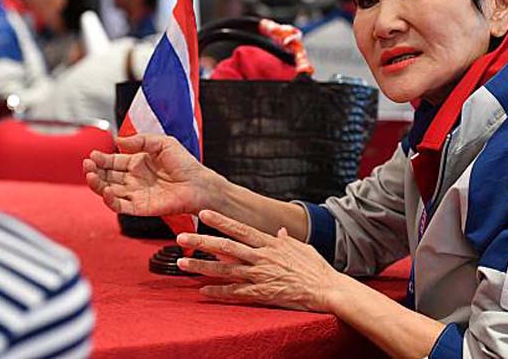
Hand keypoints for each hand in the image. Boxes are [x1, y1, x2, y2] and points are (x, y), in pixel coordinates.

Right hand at [83, 134, 222, 215]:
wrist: (199, 184)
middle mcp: (133, 179)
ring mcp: (135, 194)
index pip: (112, 161)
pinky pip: (119, 206)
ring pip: (108, 191)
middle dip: (94, 171)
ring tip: (91, 176)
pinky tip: (105, 190)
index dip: (101, 159)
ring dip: (97, 185)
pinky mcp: (140, 208)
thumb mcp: (162, 143)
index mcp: (137, 163)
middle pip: (107, 176)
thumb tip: (118, 140)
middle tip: (87, 165)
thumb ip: (140, 140)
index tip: (92, 155)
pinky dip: (109, 200)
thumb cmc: (184, 163)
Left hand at [176, 210, 343, 311]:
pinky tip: (203, 290)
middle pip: (226, 247)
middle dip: (201, 241)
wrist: (326, 288)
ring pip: (225, 270)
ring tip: (182, 263)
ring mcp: (260, 275)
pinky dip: (218, 292)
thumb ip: (286, 239)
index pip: (240, 229)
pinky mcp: (262, 293)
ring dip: (202, 266)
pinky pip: (235, 293)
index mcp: (270, 243)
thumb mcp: (301, 247)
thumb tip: (279, 230)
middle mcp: (261, 257)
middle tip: (181, 236)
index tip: (203, 213)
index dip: (221, 221)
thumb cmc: (316, 268)